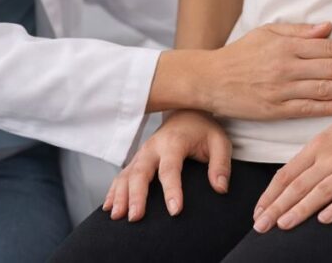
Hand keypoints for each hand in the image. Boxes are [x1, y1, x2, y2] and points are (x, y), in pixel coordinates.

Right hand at [104, 110, 229, 221]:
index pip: (170, 168)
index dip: (172, 189)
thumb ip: (221, 164)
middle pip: (141, 172)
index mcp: (174, 142)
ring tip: (117, 216)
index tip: (175, 210)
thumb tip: (220, 188)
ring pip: (127, 174)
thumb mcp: (220, 142)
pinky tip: (109, 207)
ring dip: (120, 195)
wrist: (186, 113)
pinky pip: (122, 175)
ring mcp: (142, 153)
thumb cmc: (204, 130)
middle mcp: (153, 147)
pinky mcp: (137, 159)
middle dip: (136, 195)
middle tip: (135, 217)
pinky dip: (114, 191)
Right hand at [205, 22, 331, 119]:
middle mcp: (287, 66)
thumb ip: (299, 31)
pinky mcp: (274, 109)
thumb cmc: (240, 54)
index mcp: (287, 45)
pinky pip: (307, 108)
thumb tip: (328, 27)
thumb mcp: (267, 32)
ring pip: (325, 89)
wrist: (209, 79)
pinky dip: (329, 108)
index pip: (330, 47)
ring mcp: (282, 89)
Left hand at [252, 98, 331, 231]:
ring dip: (300, 210)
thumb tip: (297, 174)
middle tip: (261, 225)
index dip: (270, 193)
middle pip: (298, 184)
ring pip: (321, 191)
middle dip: (277, 207)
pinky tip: (324, 220)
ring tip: (283, 225)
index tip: (259, 210)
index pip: (287, 172)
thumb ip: (317, 154)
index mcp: (320, 143)